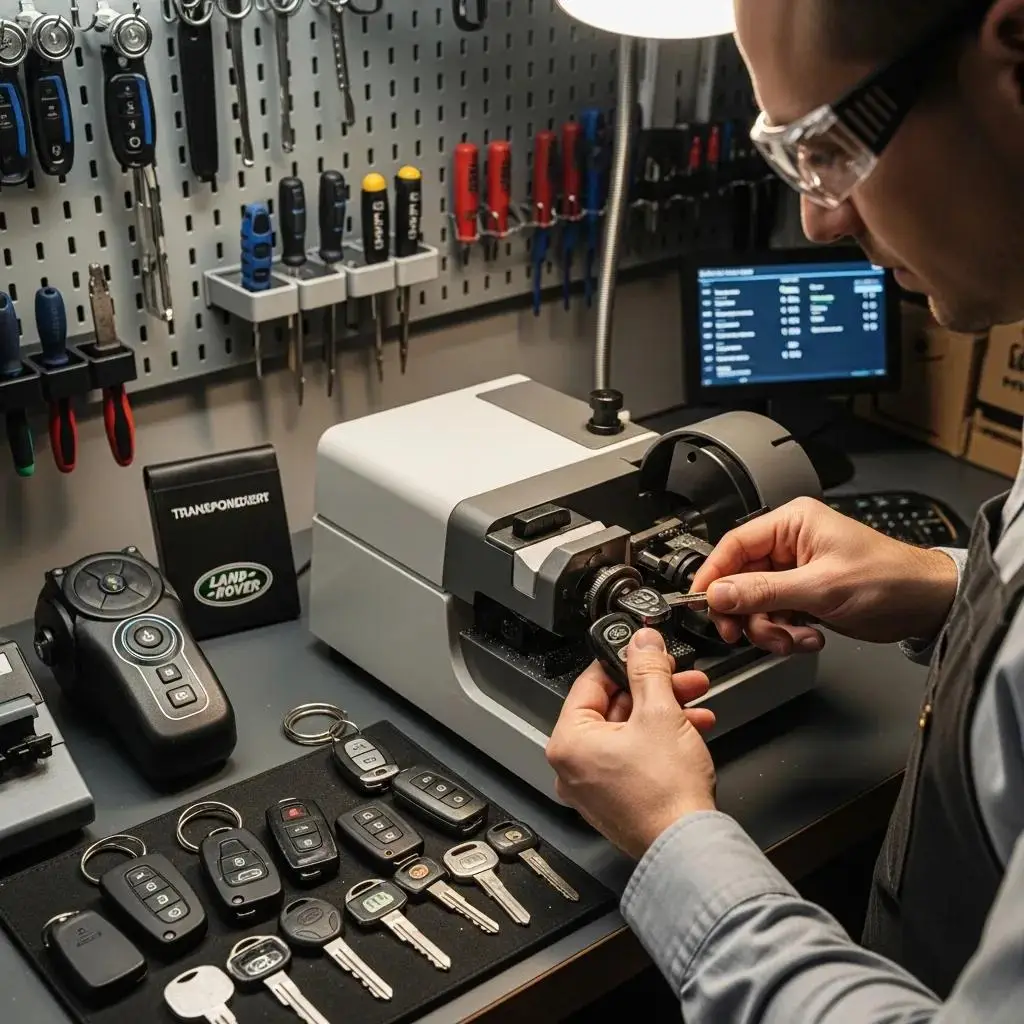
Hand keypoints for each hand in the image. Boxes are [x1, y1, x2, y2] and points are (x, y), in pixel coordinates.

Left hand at [546, 629, 716, 860]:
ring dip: (664, 711)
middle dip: (653, 688)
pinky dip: (661, 739)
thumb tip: (641, 643)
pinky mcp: (618, 799)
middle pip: (613, 707)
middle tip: (678, 675)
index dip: (623, 661)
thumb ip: (648, 669)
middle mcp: (573, 767)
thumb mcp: (660, 712)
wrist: (689, 846)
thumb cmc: (666, 794)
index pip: (590, 683)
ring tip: (693, 699)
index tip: (644, 651)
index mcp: (568, 742)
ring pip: (629, 731)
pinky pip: (635, 756)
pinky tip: (692, 727)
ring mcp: (595, 786)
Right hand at [690, 497, 959, 653]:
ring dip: (770, 628)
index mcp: (791, 524)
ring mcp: (795, 572)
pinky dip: (785, 633)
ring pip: (755, 604)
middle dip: (747, 612)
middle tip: (746, 632)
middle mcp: (789, 545)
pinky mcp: (803, 596)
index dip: (713, 575)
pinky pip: (774, 616)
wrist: (927, 605)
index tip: (701, 602)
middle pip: (740, 580)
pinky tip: (808, 636)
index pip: (733, 545)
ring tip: (795, 637)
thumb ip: (763, 591)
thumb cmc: (890, 579)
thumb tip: (719, 592)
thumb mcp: (820, 587)